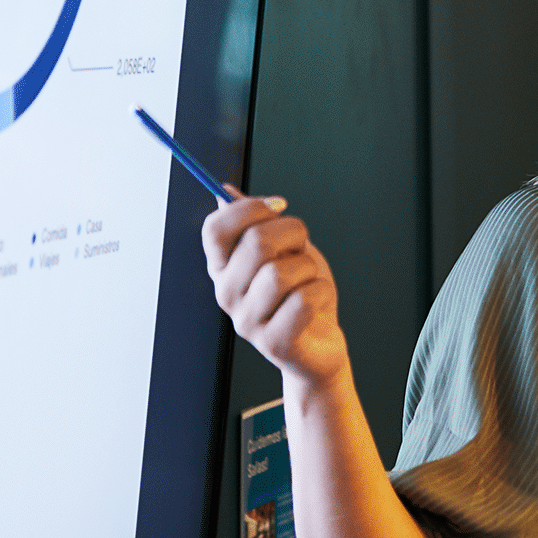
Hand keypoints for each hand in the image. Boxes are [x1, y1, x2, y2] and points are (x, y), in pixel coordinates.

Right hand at [202, 195, 347, 390]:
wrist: (320, 345)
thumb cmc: (300, 293)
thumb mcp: (280, 251)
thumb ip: (254, 224)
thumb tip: (225, 192)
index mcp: (222, 268)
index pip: (215, 228)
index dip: (250, 209)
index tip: (278, 206)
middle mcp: (226, 294)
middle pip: (255, 242)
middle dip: (293, 233)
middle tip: (302, 245)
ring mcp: (246, 321)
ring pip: (282, 272)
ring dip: (309, 268)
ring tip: (309, 280)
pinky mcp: (272, 343)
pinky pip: (303, 300)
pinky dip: (321, 292)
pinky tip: (317, 301)